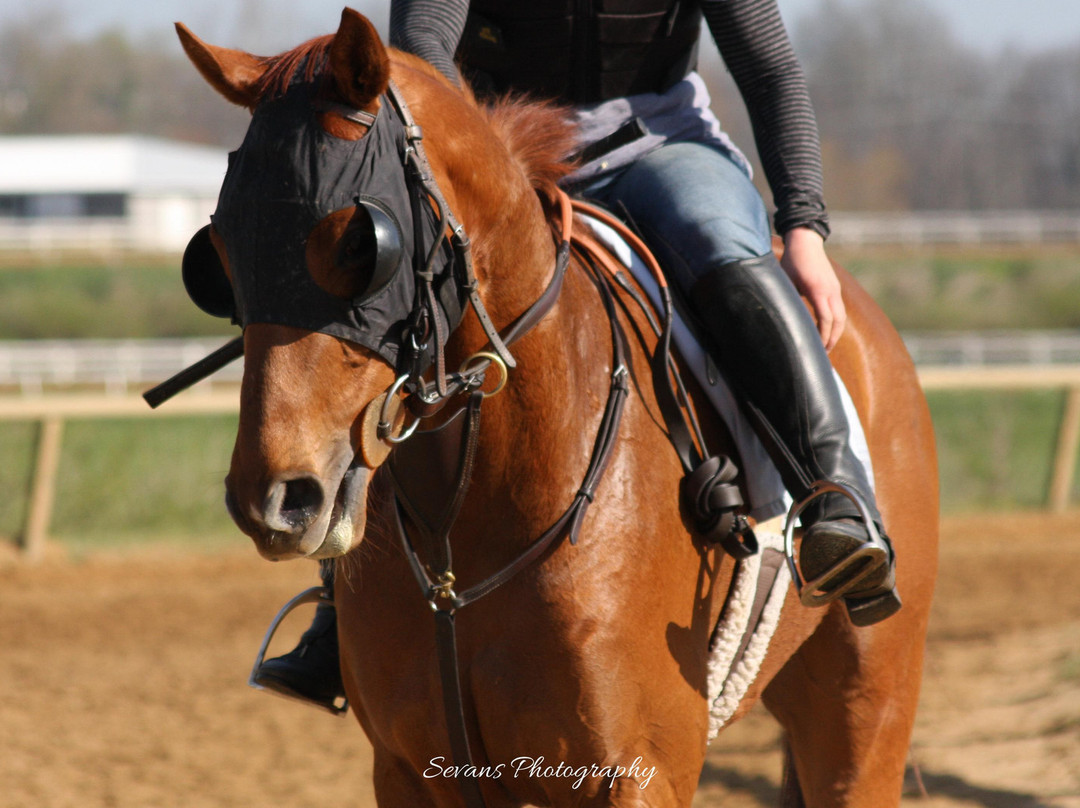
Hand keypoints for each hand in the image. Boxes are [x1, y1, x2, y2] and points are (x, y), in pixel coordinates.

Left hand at [780, 227, 844, 350]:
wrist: (806, 240)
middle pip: (838, 321)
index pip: (826, 319)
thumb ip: (789, 299)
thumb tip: (786, 319)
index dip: (822, 336)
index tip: (817, 349)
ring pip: (841, 316)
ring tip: (826, 346)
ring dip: (835, 332)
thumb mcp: (785, 280)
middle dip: (832, 339)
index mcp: (818, 290)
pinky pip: (839, 309)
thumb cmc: (792, 261)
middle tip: (823, 354)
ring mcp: (835, 288)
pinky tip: (827, 330)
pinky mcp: (835, 287)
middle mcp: (831, 290)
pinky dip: (835, 322)